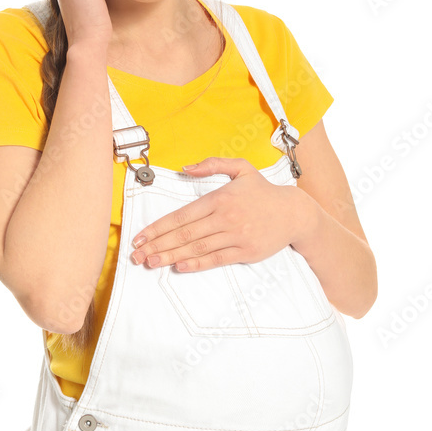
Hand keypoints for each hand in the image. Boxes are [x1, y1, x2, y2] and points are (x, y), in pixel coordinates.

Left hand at [130, 157, 307, 271]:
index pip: (182, 215)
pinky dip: (197, 264)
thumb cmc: (263, 191)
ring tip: (151, 262)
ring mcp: (236, 236)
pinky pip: (217, 259)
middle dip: (158, 245)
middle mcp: (226, 217)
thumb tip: (184, 168)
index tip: (140, 236)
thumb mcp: (241, 168)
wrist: (294, 213)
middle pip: (185, 234)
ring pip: (198, 249)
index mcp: (220, 198)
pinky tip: (180, 266)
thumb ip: (212, 164)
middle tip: (137, 255)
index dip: (158, 227)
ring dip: (171, 256)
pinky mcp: (246, 252)